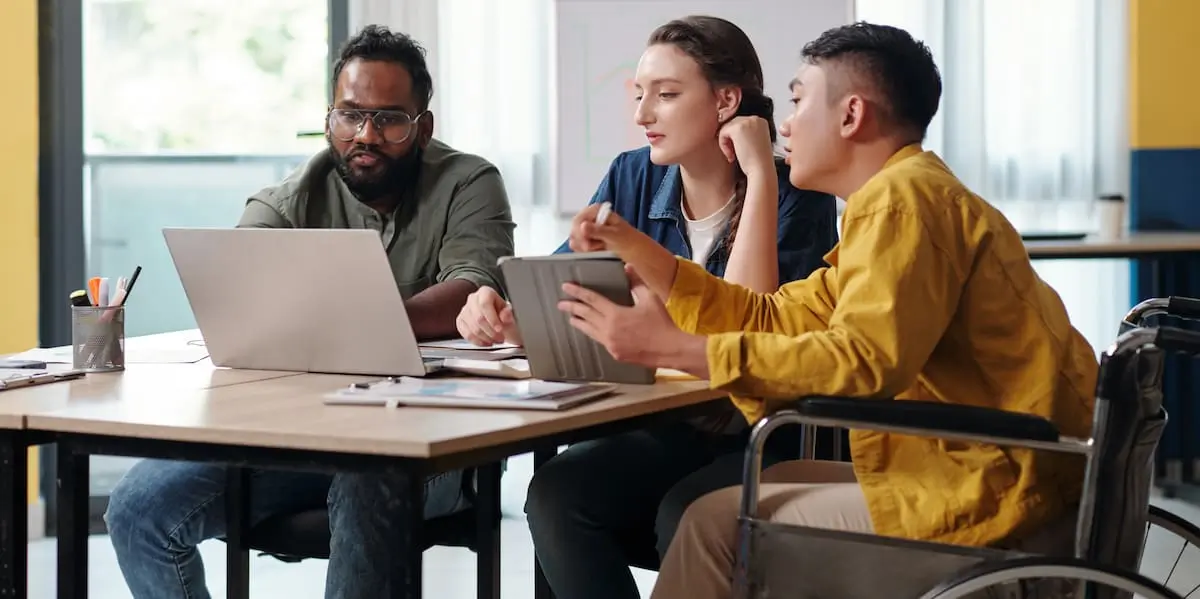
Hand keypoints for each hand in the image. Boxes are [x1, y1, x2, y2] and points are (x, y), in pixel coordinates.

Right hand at [455, 286, 522, 346]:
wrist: (500, 324)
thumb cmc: (505, 318)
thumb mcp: (511, 315)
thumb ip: (508, 315)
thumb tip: (505, 314)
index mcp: (486, 292)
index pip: (485, 304)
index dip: (492, 318)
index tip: (500, 329)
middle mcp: (473, 299)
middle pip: (478, 317)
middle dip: (491, 332)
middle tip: (501, 338)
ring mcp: (465, 310)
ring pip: (472, 328)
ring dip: (486, 338)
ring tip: (496, 341)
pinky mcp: (460, 321)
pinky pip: (466, 334)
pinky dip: (477, 341)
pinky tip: (486, 343)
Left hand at [557, 266, 704, 371]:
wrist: (669, 349)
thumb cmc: (661, 323)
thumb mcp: (650, 299)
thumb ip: (636, 282)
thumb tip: (628, 267)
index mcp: (615, 314)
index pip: (591, 300)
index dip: (577, 292)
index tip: (566, 287)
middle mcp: (608, 330)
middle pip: (585, 316)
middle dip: (572, 308)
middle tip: (561, 303)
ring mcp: (611, 344)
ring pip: (589, 331)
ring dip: (579, 323)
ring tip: (572, 318)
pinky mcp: (615, 354)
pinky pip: (599, 341)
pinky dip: (593, 333)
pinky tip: (592, 331)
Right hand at [567, 202, 641, 254]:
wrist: (632, 248)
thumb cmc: (627, 239)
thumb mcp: (614, 235)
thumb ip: (599, 231)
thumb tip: (583, 226)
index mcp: (596, 210)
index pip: (578, 220)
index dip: (579, 233)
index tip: (586, 245)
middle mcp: (589, 217)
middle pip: (574, 229)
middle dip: (582, 242)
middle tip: (592, 248)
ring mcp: (586, 227)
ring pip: (574, 238)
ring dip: (584, 246)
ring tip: (600, 246)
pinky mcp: (585, 237)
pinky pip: (577, 245)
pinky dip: (584, 250)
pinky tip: (596, 249)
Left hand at [718, 115, 774, 178]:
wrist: (761, 170)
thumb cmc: (757, 162)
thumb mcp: (753, 143)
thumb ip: (744, 134)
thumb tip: (727, 131)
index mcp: (761, 122)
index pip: (740, 123)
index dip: (736, 138)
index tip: (740, 151)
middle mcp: (755, 119)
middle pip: (732, 124)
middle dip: (730, 140)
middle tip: (734, 155)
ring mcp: (747, 122)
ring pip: (726, 127)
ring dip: (726, 143)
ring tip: (733, 156)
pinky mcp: (738, 128)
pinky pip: (722, 132)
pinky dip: (723, 145)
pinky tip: (731, 156)